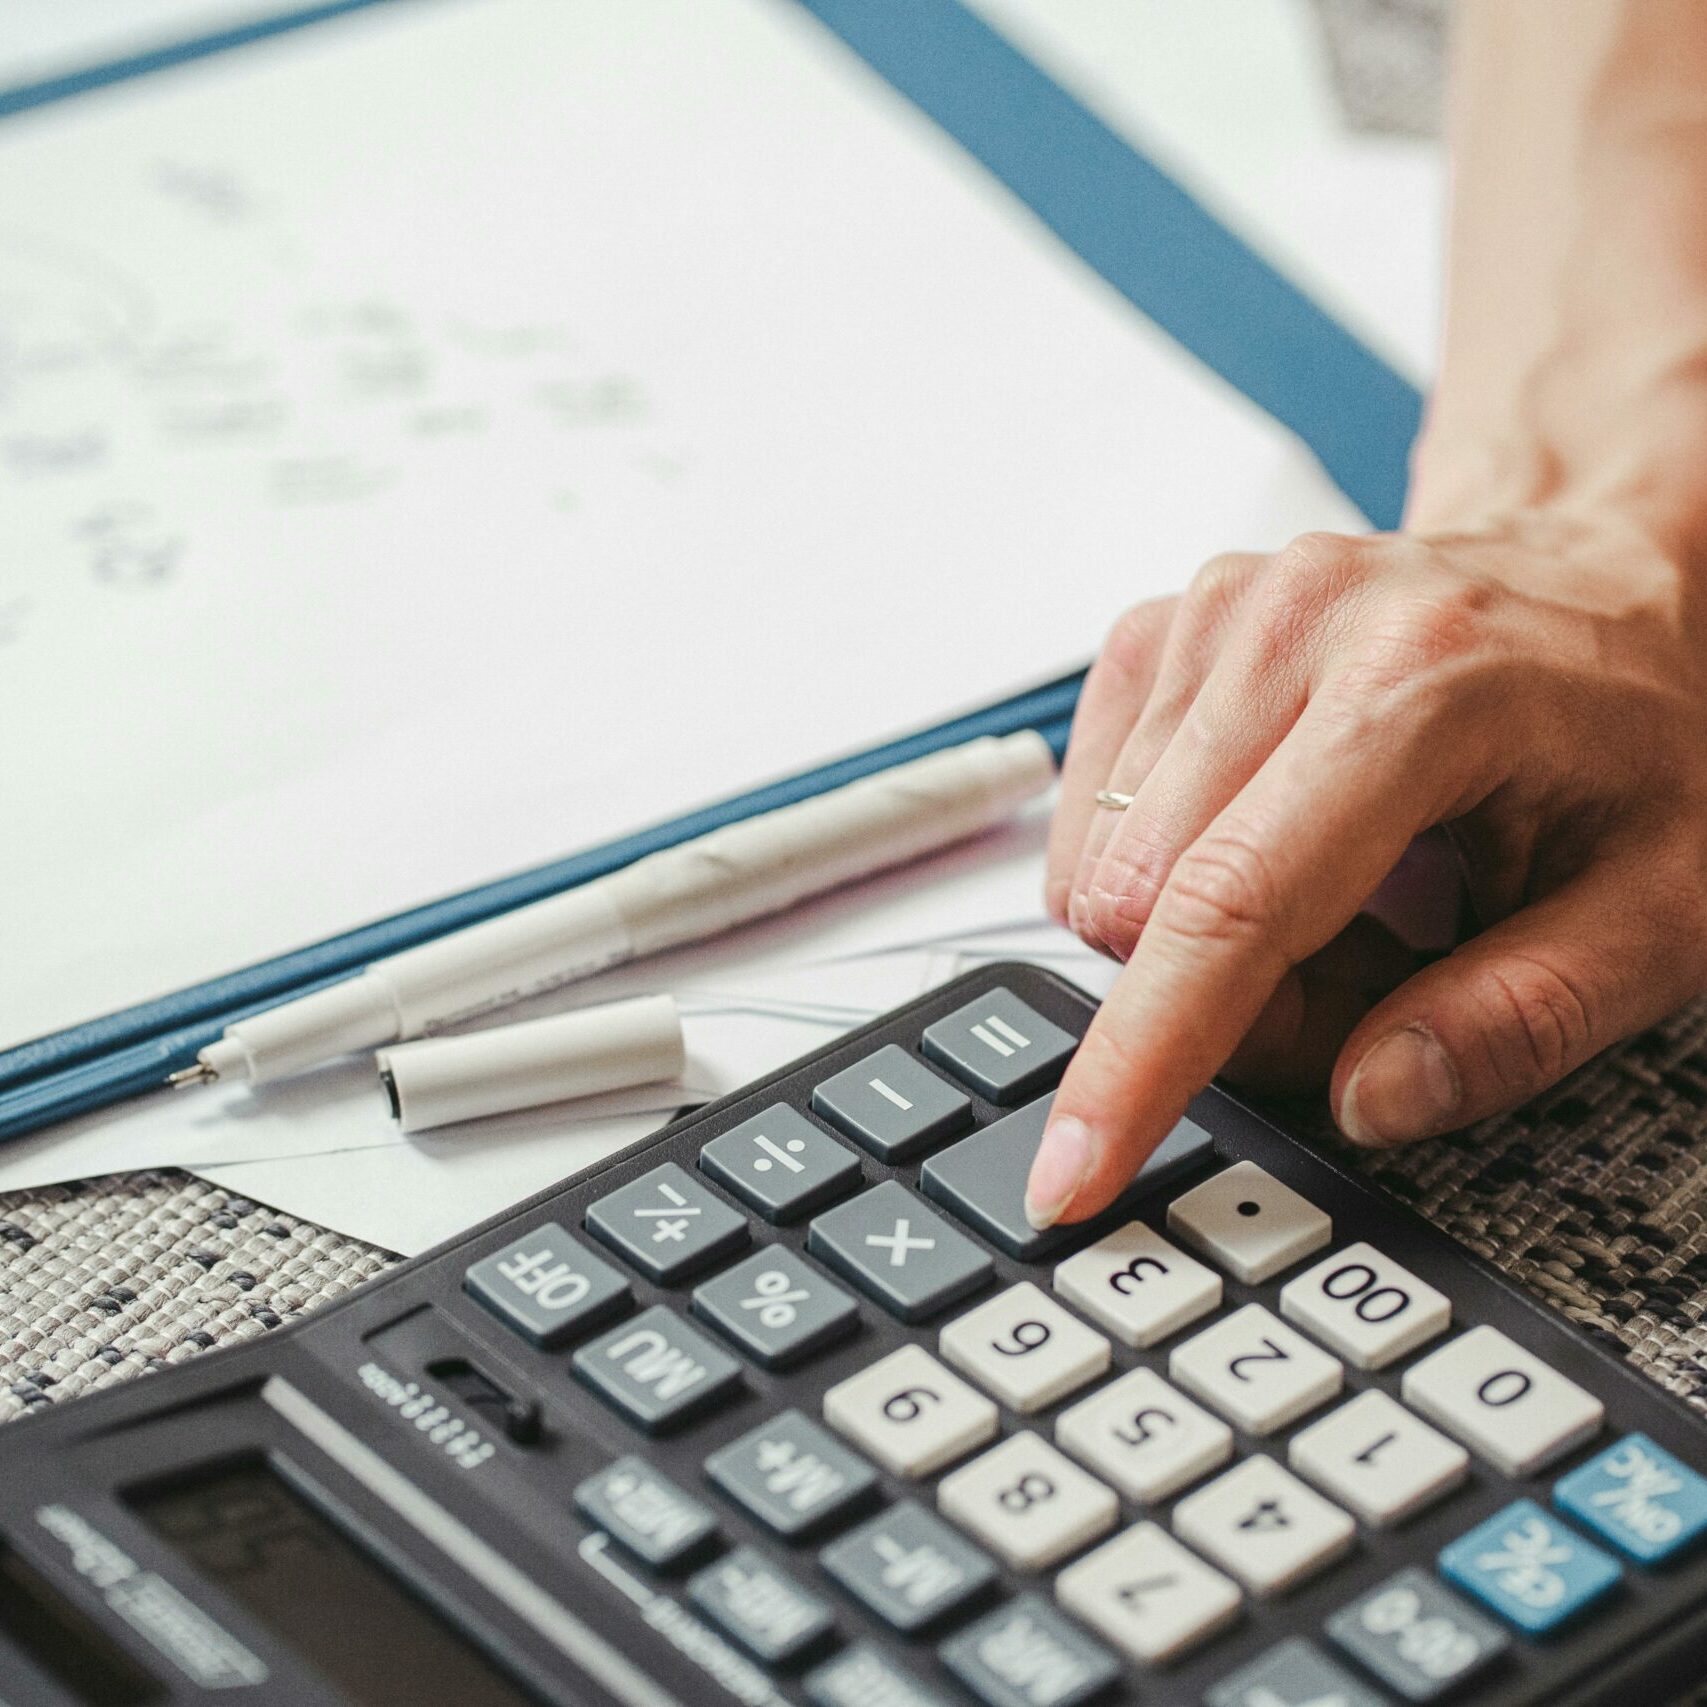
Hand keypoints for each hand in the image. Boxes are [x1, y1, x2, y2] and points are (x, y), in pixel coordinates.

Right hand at [1025, 513, 1706, 1228]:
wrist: (1598, 575)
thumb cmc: (1638, 726)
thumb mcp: (1661, 903)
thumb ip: (1526, 1018)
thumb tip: (1368, 1098)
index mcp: (1422, 684)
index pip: (1230, 905)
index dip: (1142, 1058)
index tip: (1074, 1170)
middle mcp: (1290, 627)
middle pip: (1146, 907)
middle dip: (1229, 1000)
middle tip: (1367, 980)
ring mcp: (1211, 618)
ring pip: (1104, 876)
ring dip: (1201, 938)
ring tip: (1341, 900)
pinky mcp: (1160, 633)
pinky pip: (1091, 823)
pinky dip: (1165, 879)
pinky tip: (1271, 846)